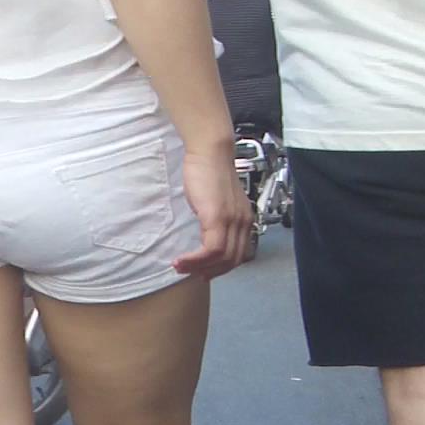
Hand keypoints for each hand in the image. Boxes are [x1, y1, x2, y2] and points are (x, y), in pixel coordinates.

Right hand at [175, 148, 253, 278]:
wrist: (210, 151)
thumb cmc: (208, 170)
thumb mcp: (215, 200)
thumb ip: (216, 217)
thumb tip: (205, 232)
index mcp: (244, 218)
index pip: (238, 254)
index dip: (221, 268)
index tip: (204, 271)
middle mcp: (242, 222)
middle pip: (231, 260)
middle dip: (210, 271)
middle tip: (191, 273)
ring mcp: (231, 221)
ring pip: (221, 258)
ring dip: (199, 267)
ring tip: (180, 267)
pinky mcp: (218, 218)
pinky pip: (210, 250)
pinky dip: (195, 260)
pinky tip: (181, 260)